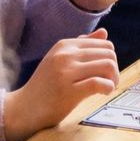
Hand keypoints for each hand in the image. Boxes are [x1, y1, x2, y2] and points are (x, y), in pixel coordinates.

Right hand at [1, 30, 117, 140]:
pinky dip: (108, 88)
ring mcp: (66, 72)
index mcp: (64, 45)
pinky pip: (100, 83)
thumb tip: (104, 32)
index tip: (106, 73)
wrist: (25, 108)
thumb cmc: (45, 86)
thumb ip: (81, 46)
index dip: (110, 59)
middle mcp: (65, 55)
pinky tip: (103, 93)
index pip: (103, 43)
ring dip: (113, 79)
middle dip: (114, 69)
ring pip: (107, 66)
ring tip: (107, 88)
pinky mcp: (68, 90)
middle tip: (110, 82)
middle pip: (109, 54)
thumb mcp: (59, 60)